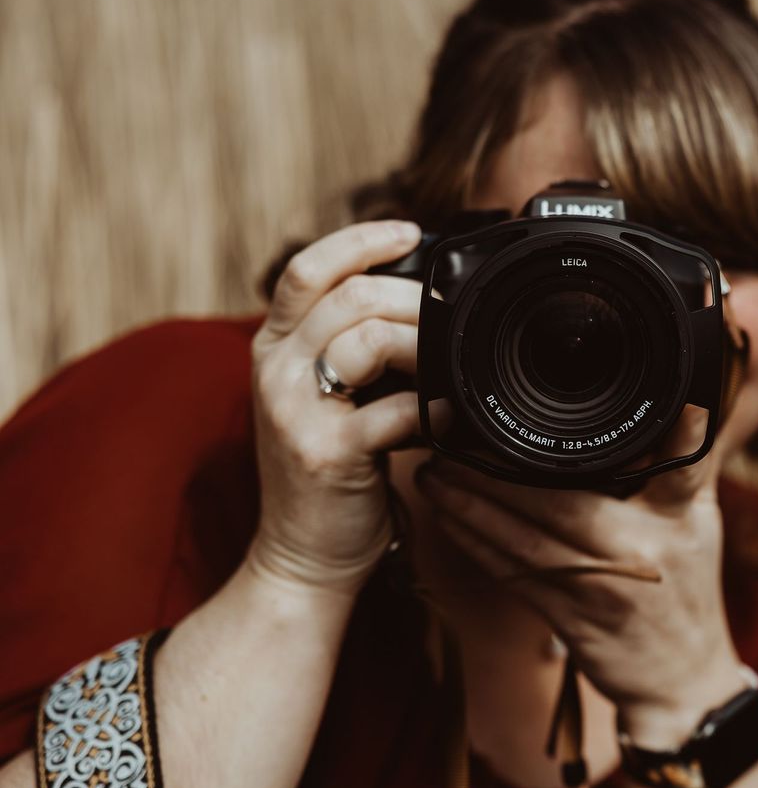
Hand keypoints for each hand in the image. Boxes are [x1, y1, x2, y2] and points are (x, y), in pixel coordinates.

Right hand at [248, 220, 424, 594]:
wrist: (304, 556)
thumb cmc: (333, 471)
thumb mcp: (329, 395)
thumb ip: (355, 347)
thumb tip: (421, 300)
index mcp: (275, 348)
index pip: (306, 268)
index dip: (359, 239)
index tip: (411, 231)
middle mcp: (275, 370)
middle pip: (349, 295)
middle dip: (413, 296)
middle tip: (451, 317)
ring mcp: (296, 411)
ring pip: (367, 338)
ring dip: (426, 343)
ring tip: (452, 362)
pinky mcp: (326, 453)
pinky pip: (394, 409)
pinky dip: (435, 408)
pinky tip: (451, 417)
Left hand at [415, 408, 748, 747]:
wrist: (682, 680)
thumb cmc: (690, 590)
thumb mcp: (701, 521)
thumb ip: (687, 463)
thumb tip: (689, 401)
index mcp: (674, 517)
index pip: (649, 463)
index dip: (607, 434)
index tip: (548, 407)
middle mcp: (634, 549)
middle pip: (556, 502)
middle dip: (498, 473)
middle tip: (454, 439)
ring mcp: (595, 587)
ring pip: (521, 538)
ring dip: (471, 505)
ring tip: (435, 472)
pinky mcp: (565, 616)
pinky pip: (510, 573)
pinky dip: (475, 544)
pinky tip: (448, 518)